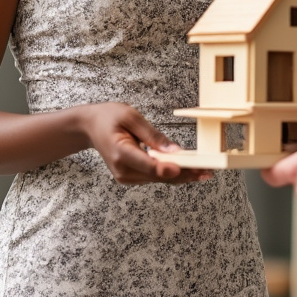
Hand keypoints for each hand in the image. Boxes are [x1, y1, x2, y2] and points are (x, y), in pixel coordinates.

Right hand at [78, 102, 211, 185]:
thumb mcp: (131, 117)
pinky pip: (153, 176)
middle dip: (184, 173)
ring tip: (204, 171)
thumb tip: (174, 150)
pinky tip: (188, 170)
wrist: (89, 126)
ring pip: (158, 179)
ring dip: (180, 175)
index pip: (150, 166)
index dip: (171, 169)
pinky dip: (170, 173)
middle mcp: (123, 170)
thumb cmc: (108, 117)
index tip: (190, 168)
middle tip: (208, 171)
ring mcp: (125, 176)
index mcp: (120, 153)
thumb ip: (152, 135)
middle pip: (158, 176)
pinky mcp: (130, 176)